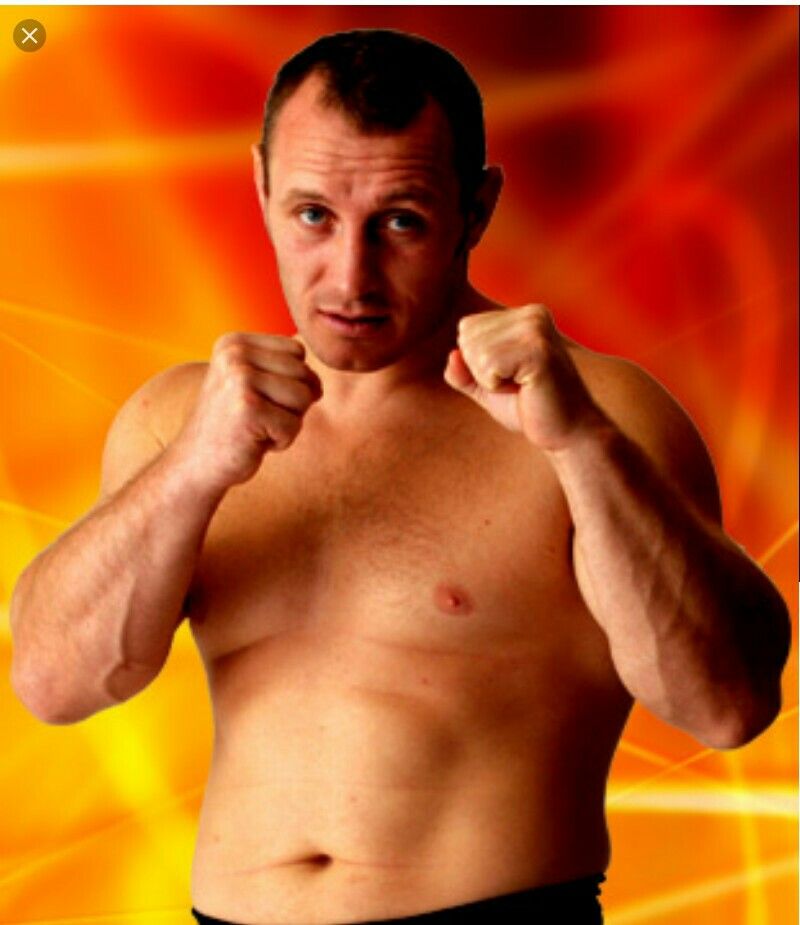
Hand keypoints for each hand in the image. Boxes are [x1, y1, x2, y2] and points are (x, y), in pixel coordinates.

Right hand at [172, 333, 322, 490]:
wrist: (196, 463)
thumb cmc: (235, 426)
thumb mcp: (253, 385)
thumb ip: (284, 370)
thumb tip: (318, 383)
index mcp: (235, 342)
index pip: (297, 351)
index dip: (291, 381)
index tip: (259, 399)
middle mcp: (235, 354)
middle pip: (304, 373)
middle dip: (292, 404)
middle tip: (258, 418)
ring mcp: (240, 379)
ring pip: (304, 397)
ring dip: (288, 422)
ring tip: (257, 428)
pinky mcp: (247, 408)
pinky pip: (294, 425)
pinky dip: (281, 441)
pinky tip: (253, 442)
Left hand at [443, 303, 608, 449]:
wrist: (570, 433)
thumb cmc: (530, 408)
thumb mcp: (486, 387)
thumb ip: (463, 372)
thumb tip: (452, 357)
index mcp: (524, 315)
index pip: (467, 328)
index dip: (478, 363)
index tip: (512, 376)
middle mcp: (532, 314)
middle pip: (467, 338)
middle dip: (483, 372)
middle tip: (519, 385)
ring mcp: (537, 328)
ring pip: (475, 352)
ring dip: (492, 381)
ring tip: (524, 387)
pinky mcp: (538, 350)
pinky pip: (488, 366)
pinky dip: (498, 387)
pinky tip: (527, 389)